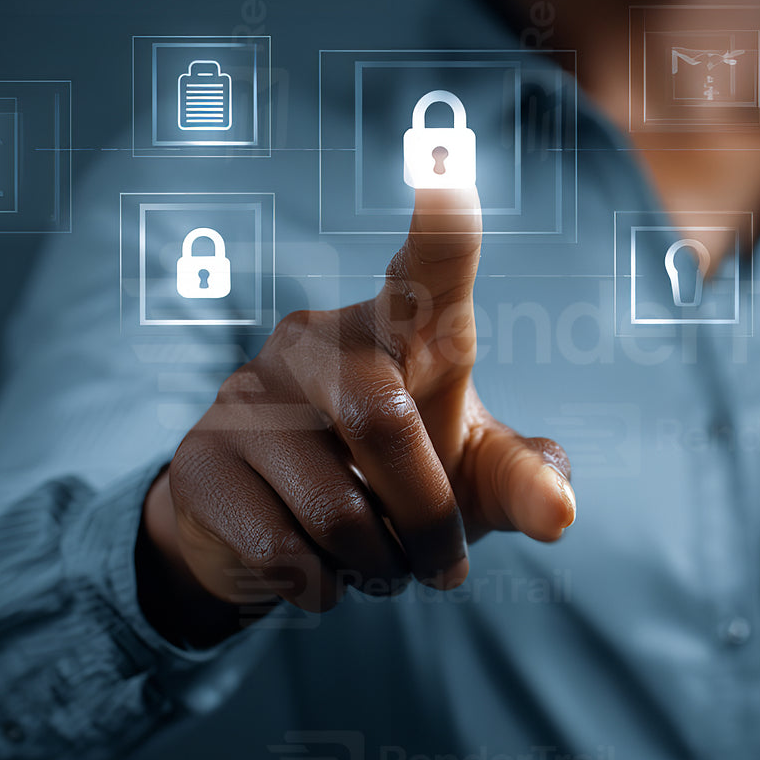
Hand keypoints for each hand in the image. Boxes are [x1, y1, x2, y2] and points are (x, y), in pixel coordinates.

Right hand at [137, 186, 573, 643]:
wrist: (267, 534)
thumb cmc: (393, 480)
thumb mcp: (466, 478)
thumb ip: (517, 479)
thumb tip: (561, 511)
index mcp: (395, 329)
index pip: (426, 269)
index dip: (440, 229)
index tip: (449, 172)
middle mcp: (317, 341)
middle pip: (387, 424)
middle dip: (428, 520)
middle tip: (443, 571)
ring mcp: (248, 395)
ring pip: (336, 505)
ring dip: (377, 564)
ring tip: (376, 566)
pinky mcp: (198, 460)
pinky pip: (282, 547)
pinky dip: (323, 587)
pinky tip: (319, 574)